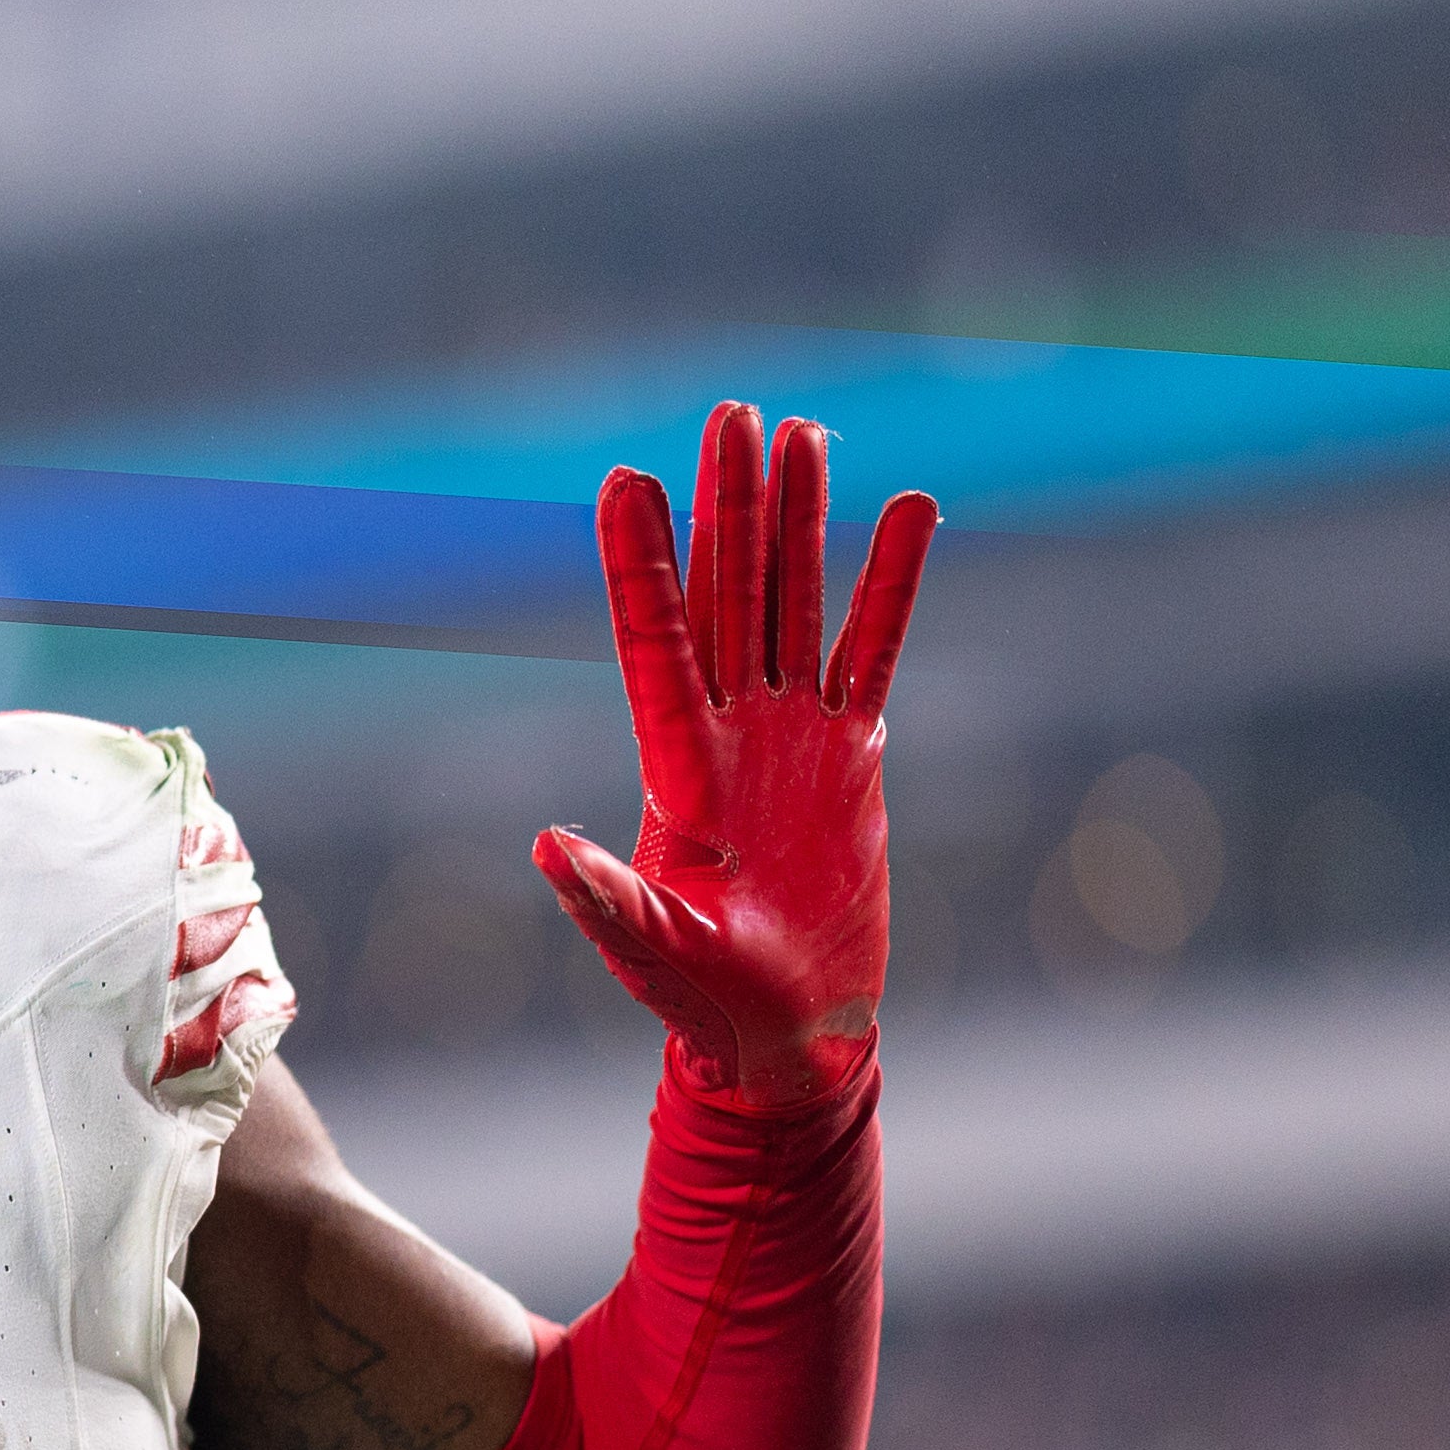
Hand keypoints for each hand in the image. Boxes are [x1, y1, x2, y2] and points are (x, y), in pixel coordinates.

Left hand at [541, 399, 935, 1104]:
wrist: (787, 1035)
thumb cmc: (705, 1002)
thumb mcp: (648, 949)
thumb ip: (601, 899)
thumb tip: (541, 846)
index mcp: (676, 769)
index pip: (656, 643)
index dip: (643, 564)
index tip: (627, 479)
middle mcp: (731, 734)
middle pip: (729, 594)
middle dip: (728, 507)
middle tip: (728, 414)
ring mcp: (793, 739)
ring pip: (797, 603)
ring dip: (800, 521)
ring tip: (802, 432)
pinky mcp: (853, 758)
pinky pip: (875, 653)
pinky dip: (892, 586)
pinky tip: (908, 512)